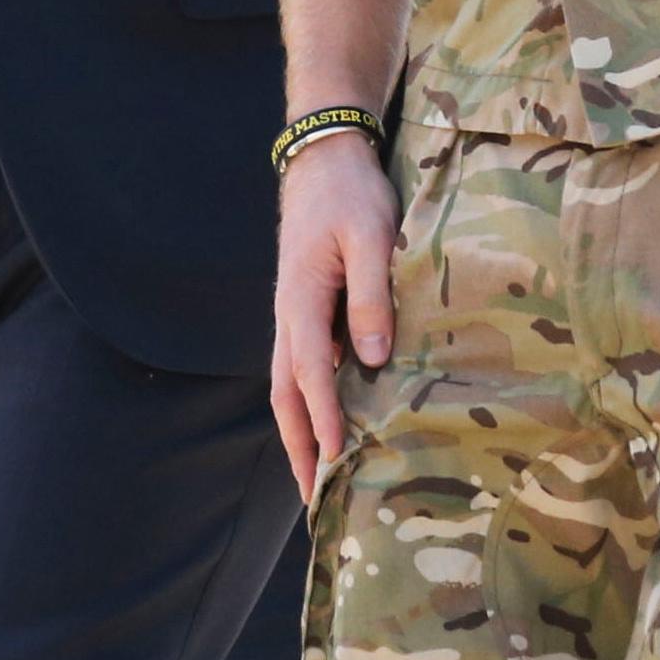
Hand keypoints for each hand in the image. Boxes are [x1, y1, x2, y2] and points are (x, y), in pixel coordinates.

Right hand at [271, 131, 397, 500]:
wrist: (326, 159)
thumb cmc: (352, 195)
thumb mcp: (371, 237)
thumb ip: (371, 296)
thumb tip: (373, 359)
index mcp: (303, 301)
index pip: (311, 374)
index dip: (324, 420)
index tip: (336, 463)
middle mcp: (290, 316)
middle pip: (287, 394)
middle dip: (299, 447)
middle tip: (314, 500)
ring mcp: (294, 314)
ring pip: (289, 385)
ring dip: (300, 432)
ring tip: (316, 478)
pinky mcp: (307, 309)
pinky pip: (303, 367)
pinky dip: (309, 403)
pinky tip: (327, 422)